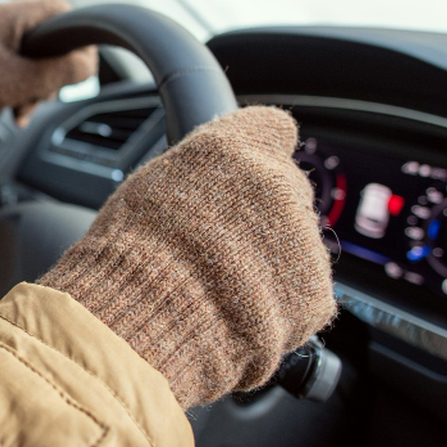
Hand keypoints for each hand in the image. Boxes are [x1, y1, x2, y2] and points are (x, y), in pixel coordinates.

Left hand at [0, 0, 97, 158]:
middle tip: (44, 94)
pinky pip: (14, 71)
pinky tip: (13, 111)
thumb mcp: (15, 83)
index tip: (79, 64)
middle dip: (52, 71)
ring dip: (35, 86)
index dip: (75, 35)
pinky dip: (19, 91)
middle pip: (47, 38)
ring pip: (32, 58)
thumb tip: (88, 65)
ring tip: (23, 108)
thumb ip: (56, 72)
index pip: (58, 7)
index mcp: (5, 16)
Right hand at [37, 107, 336, 408]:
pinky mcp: (315, 292)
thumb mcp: (148, 188)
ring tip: (218, 291)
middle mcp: (279, 182)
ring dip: (268, 266)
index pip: (271, 128)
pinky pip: (301, 296)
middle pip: (285, 192)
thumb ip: (195, 174)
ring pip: (295, 248)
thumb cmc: (132, 255)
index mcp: (236, 147)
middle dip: (261, 218)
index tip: (244, 174)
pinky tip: (236, 317)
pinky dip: (278, 309)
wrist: (150, 317)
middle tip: (217, 248)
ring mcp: (304, 238)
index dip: (258, 154)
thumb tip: (205, 181)